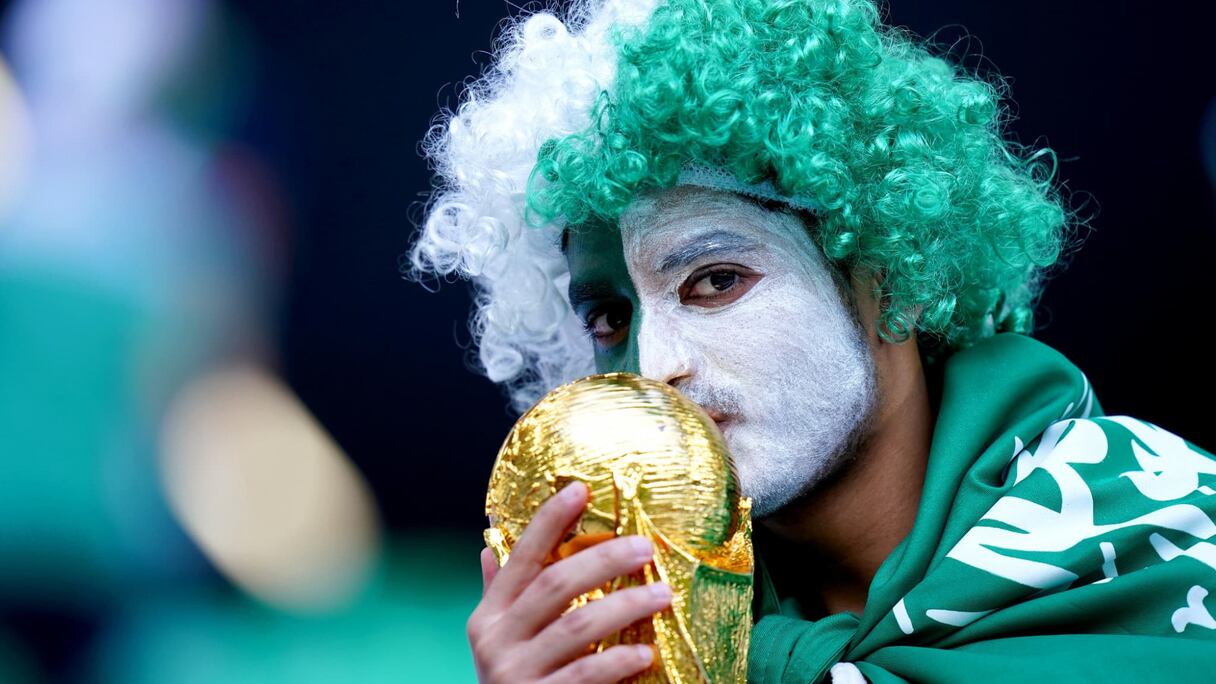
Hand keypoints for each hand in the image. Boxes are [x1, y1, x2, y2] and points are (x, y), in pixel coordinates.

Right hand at [467, 482, 671, 682]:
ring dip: (625, 605)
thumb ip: (498, 597)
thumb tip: (487, 548)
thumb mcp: (498, 641)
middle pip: (556, 584)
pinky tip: (644, 652)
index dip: (549, 520)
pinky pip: (586, 675)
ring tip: (662, 596)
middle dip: (604, 559)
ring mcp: (515, 673)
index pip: (521, 556)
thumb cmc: (515, 682)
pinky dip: (618, 662)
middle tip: (646, 547)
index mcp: (489, 616)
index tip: (580, 488)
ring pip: (577, 626)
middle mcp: (496, 640)